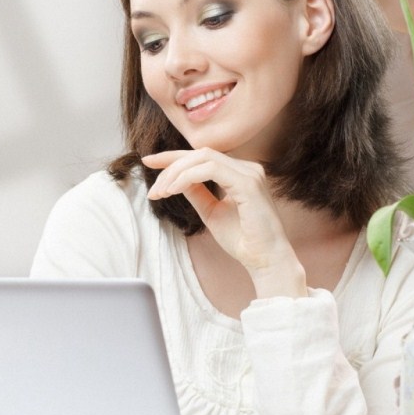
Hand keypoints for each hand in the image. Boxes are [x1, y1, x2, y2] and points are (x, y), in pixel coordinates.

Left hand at [142, 148, 305, 297]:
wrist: (265, 260)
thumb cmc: (243, 240)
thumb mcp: (211, 212)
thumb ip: (196, 193)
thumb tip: (175, 179)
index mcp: (240, 172)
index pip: (202, 157)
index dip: (173, 157)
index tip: (148, 162)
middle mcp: (247, 168)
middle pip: (199, 154)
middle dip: (170, 166)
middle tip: (153, 190)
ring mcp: (250, 173)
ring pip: (203, 158)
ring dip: (176, 173)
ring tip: (161, 193)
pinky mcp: (248, 183)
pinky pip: (211, 170)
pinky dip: (188, 178)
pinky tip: (174, 190)